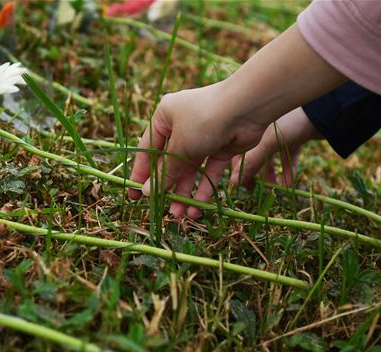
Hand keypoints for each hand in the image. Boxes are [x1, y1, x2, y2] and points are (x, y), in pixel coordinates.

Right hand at [127, 81, 267, 218]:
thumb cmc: (203, 120)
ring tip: (179, 214)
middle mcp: (182, 125)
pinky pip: (209, 171)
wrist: (246, 108)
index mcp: (164, 117)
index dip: (141, 174)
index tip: (133, 195)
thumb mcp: (179, 147)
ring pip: (190, 170)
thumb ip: (164, 172)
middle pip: (170, 162)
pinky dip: (204, 189)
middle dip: (166, 187)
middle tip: (159, 209)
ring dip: (184, 192)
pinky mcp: (221, 147)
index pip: (148, 150)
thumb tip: (146, 192)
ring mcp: (203, 137)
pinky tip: (198, 208)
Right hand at [229, 107, 319, 189]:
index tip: (239, 185)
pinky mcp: (295, 138)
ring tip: (272, 190)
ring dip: (270, 175)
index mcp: (252, 127)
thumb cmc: (292, 123)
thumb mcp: (269, 143)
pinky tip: (287, 184)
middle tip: (254, 190)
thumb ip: (252, 162)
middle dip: (253, 174)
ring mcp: (280, 133)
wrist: (327, 112)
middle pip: (253, 156)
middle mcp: (263, 130)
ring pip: (270, 159)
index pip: (237, 151)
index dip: (236, 168)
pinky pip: (287, 158)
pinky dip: (287, 171)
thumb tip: (234, 183)